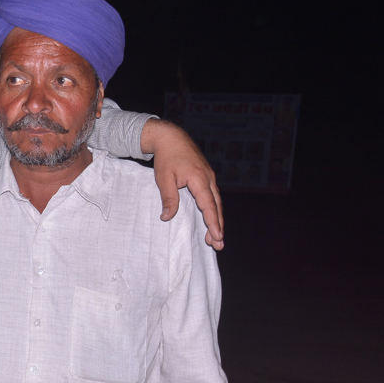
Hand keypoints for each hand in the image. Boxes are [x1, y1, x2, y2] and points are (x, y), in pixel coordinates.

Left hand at [143, 119, 224, 249]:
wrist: (172, 138)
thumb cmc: (167, 158)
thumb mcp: (164, 179)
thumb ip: (169, 198)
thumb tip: (167, 217)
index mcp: (199, 179)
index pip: (208, 205)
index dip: (213, 222)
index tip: (217, 236)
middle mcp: (208, 179)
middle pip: (217, 206)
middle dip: (218, 226)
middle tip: (219, 244)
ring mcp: (209, 177)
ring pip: (217, 202)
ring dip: (217, 219)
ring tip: (216, 237)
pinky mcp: (206, 176)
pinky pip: (213, 195)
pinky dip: (214, 209)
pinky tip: (212, 218)